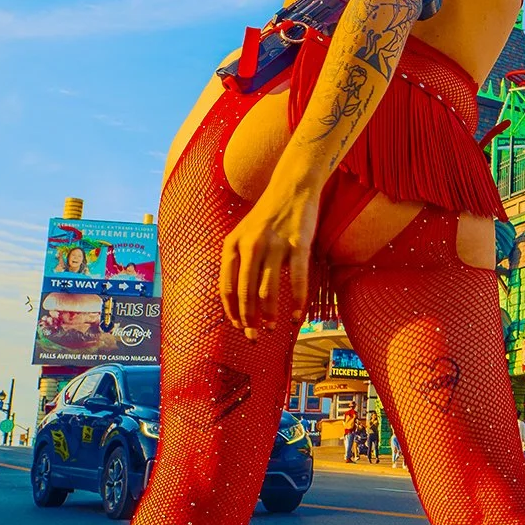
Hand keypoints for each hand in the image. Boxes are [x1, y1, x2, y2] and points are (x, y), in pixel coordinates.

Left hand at [220, 177, 319, 336]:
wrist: (292, 187)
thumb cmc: (268, 217)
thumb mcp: (243, 235)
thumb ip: (238, 262)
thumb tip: (240, 300)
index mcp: (232, 244)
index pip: (227, 287)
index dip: (232, 311)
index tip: (239, 327)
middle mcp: (250, 245)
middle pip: (245, 293)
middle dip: (249, 319)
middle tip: (254, 336)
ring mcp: (274, 244)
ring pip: (268, 290)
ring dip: (269, 314)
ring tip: (272, 328)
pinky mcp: (298, 244)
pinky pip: (296, 279)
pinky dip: (297, 301)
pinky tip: (298, 315)